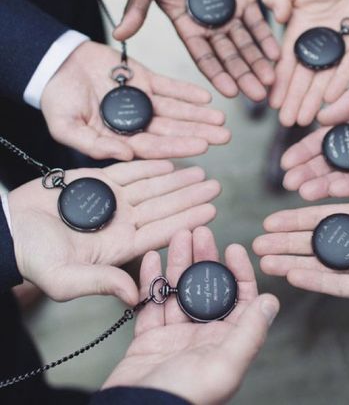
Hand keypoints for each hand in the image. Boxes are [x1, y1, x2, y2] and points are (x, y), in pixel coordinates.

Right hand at [9, 161, 219, 304]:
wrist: (9, 228)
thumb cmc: (33, 256)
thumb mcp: (65, 278)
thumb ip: (101, 284)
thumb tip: (134, 297)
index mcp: (119, 247)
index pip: (161, 232)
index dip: (187, 221)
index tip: (212, 211)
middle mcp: (120, 224)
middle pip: (163, 208)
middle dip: (190, 197)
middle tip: (216, 186)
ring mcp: (111, 202)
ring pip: (152, 188)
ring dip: (176, 180)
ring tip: (200, 172)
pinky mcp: (97, 183)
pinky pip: (130, 172)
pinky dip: (149, 166)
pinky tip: (169, 162)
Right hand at [41, 41, 230, 160]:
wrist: (55, 64)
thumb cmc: (57, 100)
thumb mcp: (66, 128)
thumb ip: (94, 144)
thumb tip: (125, 155)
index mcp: (119, 139)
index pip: (153, 146)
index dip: (177, 146)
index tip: (202, 147)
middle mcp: (135, 123)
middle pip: (172, 130)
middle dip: (198, 133)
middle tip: (224, 136)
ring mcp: (142, 101)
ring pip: (176, 110)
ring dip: (198, 114)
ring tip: (221, 119)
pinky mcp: (145, 79)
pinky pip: (169, 86)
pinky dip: (187, 91)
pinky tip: (206, 97)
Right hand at [102, 228, 278, 403]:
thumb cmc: (184, 397)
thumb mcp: (225, 365)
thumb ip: (249, 332)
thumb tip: (270, 301)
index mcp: (226, 342)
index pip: (240, 299)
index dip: (239, 272)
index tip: (233, 248)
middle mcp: (204, 336)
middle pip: (208, 289)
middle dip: (205, 259)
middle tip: (200, 232)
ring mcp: (175, 335)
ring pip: (179, 290)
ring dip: (178, 262)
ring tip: (178, 236)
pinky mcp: (149, 338)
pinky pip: (151, 303)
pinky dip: (151, 280)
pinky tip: (151, 259)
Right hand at [114, 0, 279, 101]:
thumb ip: (137, 9)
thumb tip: (118, 35)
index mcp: (187, 27)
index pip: (204, 57)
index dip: (217, 74)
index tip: (231, 92)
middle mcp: (210, 26)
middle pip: (230, 56)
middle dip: (244, 75)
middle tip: (258, 95)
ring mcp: (229, 13)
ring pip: (246, 43)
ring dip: (258, 62)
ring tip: (271, 80)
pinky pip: (258, 20)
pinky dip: (267, 36)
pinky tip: (277, 53)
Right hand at [263, 0, 348, 125]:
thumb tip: (272, 13)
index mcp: (298, 29)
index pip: (285, 61)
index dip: (277, 81)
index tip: (269, 100)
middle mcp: (316, 42)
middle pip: (302, 77)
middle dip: (293, 99)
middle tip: (285, 121)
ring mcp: (338, 46)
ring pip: (323, 79)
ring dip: (312, 100)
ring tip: (303, 120)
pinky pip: (348, 68)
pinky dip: (339, 84)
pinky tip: (329, 101)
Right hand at [281, 61, 348, 199]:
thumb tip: (321, 117)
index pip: (325, 138)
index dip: (305, 149)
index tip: (287, 161)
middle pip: (331, 160)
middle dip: (309, 171)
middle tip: (289, 181)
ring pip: (348, 174)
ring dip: (325, 183)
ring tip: (304, 191)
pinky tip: (334, 190)